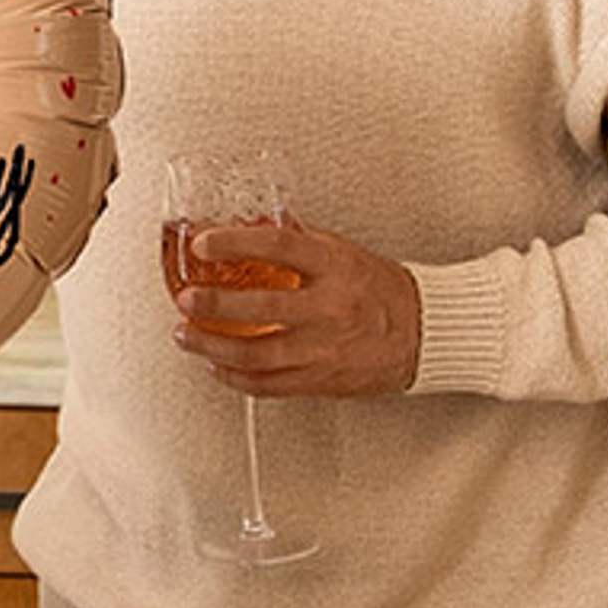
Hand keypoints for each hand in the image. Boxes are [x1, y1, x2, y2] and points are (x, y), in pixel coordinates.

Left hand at [174, 219, 419, 396]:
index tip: (204, 244)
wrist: (423, 333)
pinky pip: (268, 384)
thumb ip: (296, 240)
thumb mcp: (342, 252)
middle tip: (184, 299)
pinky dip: (235, 377)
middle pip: (261, 307)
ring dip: (211, 347)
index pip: (279, 246)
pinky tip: (216, 366)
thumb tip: (248, 223)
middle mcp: (330, 308)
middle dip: (213, 305)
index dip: (236, 242)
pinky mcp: (321, 380)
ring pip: (256, 354)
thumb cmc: (380, 290)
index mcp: (335, 267)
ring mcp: (324, 348)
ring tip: (185, 335)